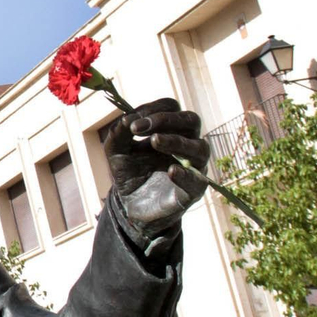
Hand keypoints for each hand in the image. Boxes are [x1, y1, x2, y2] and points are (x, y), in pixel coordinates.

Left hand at [107, 98, 209, 234]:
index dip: (154, 110)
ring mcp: (193, 167)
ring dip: (176, 141)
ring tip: (154, 141)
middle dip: (167, 120)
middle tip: (140, 128)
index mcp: (170, 130)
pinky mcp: (193, 191)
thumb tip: (126, 119)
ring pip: (200, 148)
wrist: (130, 207)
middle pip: (191, 120)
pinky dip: (186, 174)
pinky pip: (198, 181)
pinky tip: (171, 171)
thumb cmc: (129, 173)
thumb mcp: (116, 151)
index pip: (172, 108)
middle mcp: (186, 144)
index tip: (133, 123)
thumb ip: (118, 134)